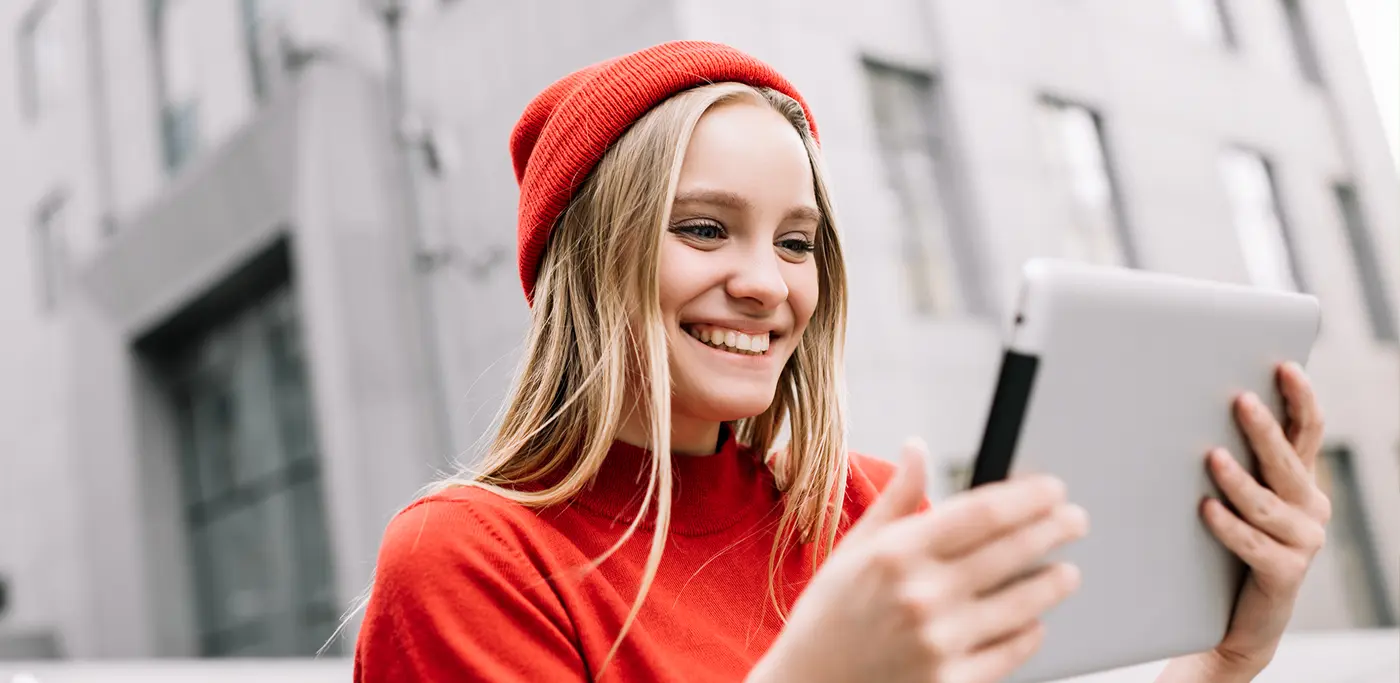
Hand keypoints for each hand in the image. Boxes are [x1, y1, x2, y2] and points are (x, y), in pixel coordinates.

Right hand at [750, 439, 1088, 682]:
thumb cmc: (830, 618)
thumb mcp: (854, 550)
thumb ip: (896, 499)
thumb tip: (917, 449)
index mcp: (896, 553)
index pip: (983, 513)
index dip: (1028, 496)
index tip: (1052, 489)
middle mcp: (922, 594)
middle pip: (1012, 550)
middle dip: (1055, 529)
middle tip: (1075, 520)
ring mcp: (940, 641)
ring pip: (1023, 603)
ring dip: (1053, 582)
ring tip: (1066, 573)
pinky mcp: (952, 682)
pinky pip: (1011, 651)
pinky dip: (1029, 634)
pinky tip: (1034, 622)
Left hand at [1160, 362, 1329, 682]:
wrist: (1239, 622)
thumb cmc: (1228, 548)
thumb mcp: (1238, 498)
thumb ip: (1233, 460)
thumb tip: (1193, 412)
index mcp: (1300, 482)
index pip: (1307, 431)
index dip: (1300, 397)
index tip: (1284, 366)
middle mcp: (1310, 508)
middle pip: (1287, 460)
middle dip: (1264, 429)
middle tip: (1239, 400)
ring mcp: (1303, 543)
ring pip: (1267, 504)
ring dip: (1239, 479)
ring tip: (1211, 456)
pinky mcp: (1284, 575)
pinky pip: (1253, 545)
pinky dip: (1228, 526)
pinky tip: (1206, 509)